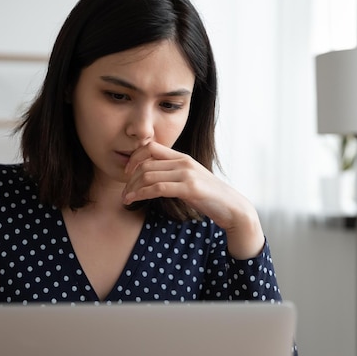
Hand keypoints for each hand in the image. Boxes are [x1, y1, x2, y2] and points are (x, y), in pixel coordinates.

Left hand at [122, 142, 264, 258]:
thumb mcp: (189, 181)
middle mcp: (183, 162)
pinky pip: (158, 187)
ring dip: (132, 188)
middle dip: (130, 178)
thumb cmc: (209, 197)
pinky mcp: (189, 188)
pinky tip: (134, 200)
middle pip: (146, 162)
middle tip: (124, 192)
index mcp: (182, 158)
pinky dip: (141, 194)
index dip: (134, 158)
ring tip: (126, 199)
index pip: (151, 147)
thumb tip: (152, 178)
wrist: (232, 208)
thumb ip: (173, 176)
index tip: (127, 173)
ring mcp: (187, 174)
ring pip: (149, 175)